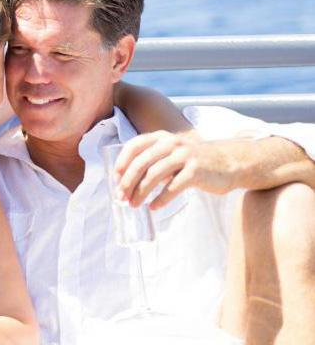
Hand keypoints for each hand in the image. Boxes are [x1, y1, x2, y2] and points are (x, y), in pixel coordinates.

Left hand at [114, 130, 240, 208]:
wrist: (230, 162)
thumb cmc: (195, 161)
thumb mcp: (173, 153)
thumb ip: (154, 160)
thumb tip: (126, 182)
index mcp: (163, 137)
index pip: (134, 145)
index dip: (122, 162)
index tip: (115, 179)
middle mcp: (172, 143)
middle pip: (141, 162)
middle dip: (127, 182)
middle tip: (121, 197)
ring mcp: (185, 155)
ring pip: (154, 175)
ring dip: (141, 192)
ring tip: (134, 204)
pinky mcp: (196, 171)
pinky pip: (173, 187)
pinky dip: (160, 199)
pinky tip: (153, 207)